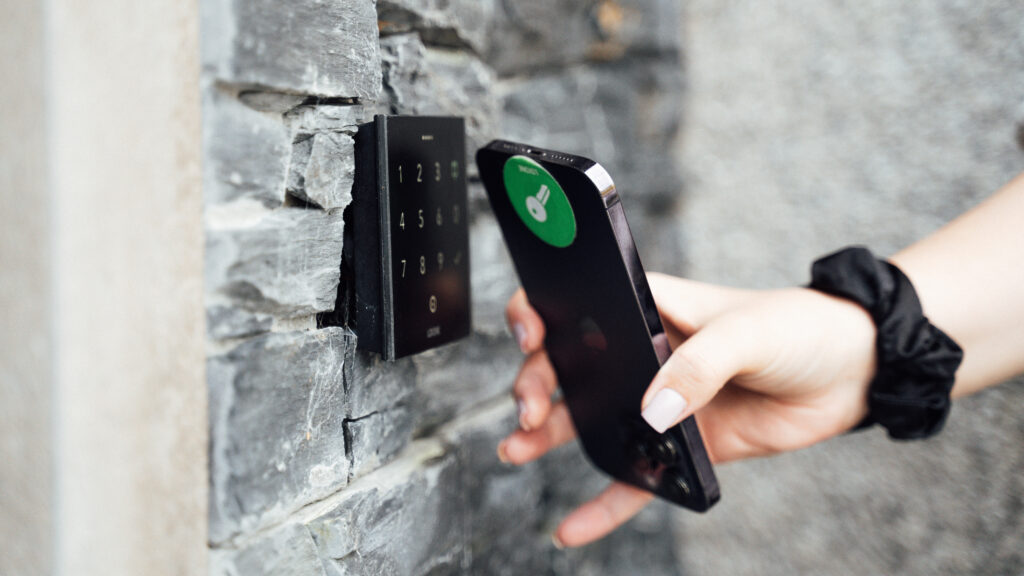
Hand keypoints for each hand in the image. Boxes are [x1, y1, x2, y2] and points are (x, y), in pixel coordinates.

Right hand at [498, 272, 877, 547]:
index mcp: (649, 306)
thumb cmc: (800, 327)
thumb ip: (696, 367)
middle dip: (536, 384)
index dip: (539, 312)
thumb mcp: (747, 332)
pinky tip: (573, 527)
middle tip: (529, 411)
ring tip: (515, 451)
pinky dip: (604, 504)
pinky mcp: (681, 443)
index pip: (577, 300)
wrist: (852, 371)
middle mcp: (643, 352)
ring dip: (549, 437)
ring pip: (590, 421)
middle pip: (570, 365)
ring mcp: (660, 399)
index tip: (532, 339)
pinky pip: (634, 478)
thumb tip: (650, 413)